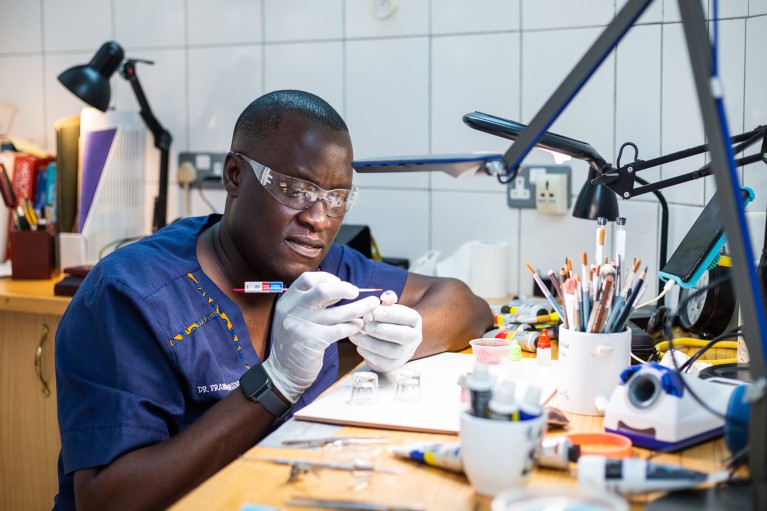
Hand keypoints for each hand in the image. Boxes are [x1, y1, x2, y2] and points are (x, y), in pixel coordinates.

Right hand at [263, 272, 379, 402]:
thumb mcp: (295, 316)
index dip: (327, 278)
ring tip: (371, 305)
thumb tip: (341, 287)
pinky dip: (352, 326)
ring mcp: (301, 326)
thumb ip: (312, 302)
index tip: (340, 282)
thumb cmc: (295, 341)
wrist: (283, 371)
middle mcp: (292, 311)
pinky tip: (358, 326)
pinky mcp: (312, 342)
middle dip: (344, 288)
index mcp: (287, 301)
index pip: (307, 279)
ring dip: (358, 308)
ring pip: (337, 312)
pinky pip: (340, 329)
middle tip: (357, 292)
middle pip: (323, 290)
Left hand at [350, 292, 422, 372]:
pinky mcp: (395, 365)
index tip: (375, 312)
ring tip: (355, 336)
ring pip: (392, 352)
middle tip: (366, 325)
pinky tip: (359, 347)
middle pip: (404, 336)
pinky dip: (369, 355)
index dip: (392, 315)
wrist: (388, 339)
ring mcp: (406, 353)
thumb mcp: (387, 308)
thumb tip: (386, 297)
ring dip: (371, 343)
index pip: (409, 317)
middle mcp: (414, 338)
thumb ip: (387, 301)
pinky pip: (384, 363)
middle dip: (382, 330)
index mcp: (414, 320)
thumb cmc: (386, 320)